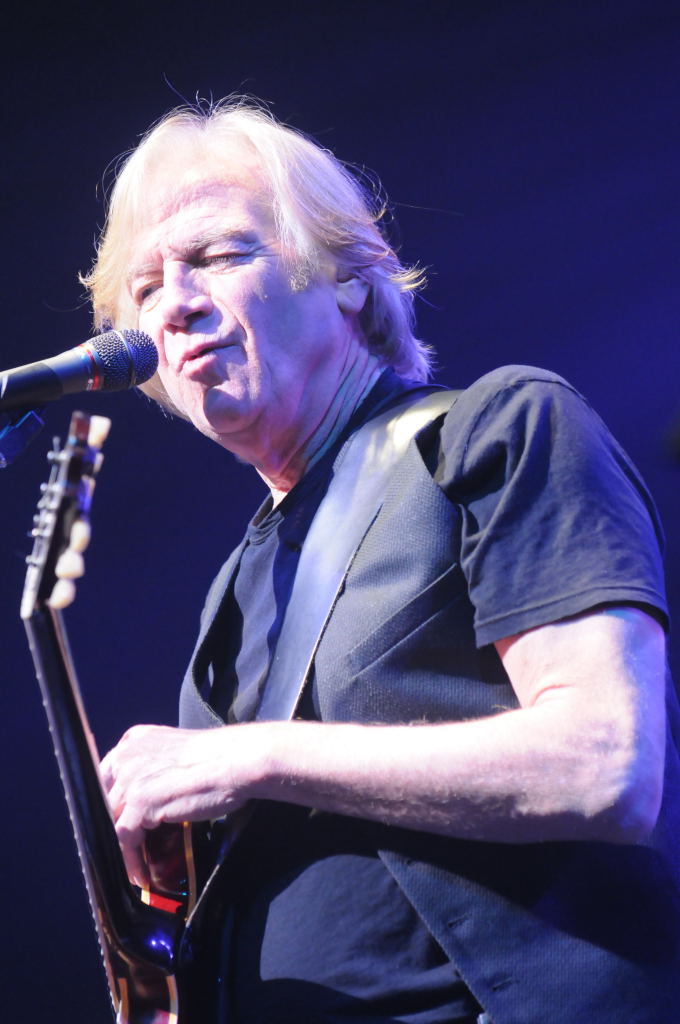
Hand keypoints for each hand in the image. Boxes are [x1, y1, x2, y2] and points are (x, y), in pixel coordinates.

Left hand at [100, 723, 259, 885]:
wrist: (237, 760)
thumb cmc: (218, 758)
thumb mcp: (175, 753)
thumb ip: (152, 768)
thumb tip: (144, 802)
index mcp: (134, 740)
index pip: (107, 777)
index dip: (112, 804)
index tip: (119, 824)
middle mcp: (127, 755)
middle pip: (106, 801)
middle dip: (115, 825)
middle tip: (128, 849)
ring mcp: (131, 778)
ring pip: (113, 821)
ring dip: (123, 846)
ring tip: (135, 866)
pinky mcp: (140, 801)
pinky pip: (125, 838)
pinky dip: (131, 859)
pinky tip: (141, 871)